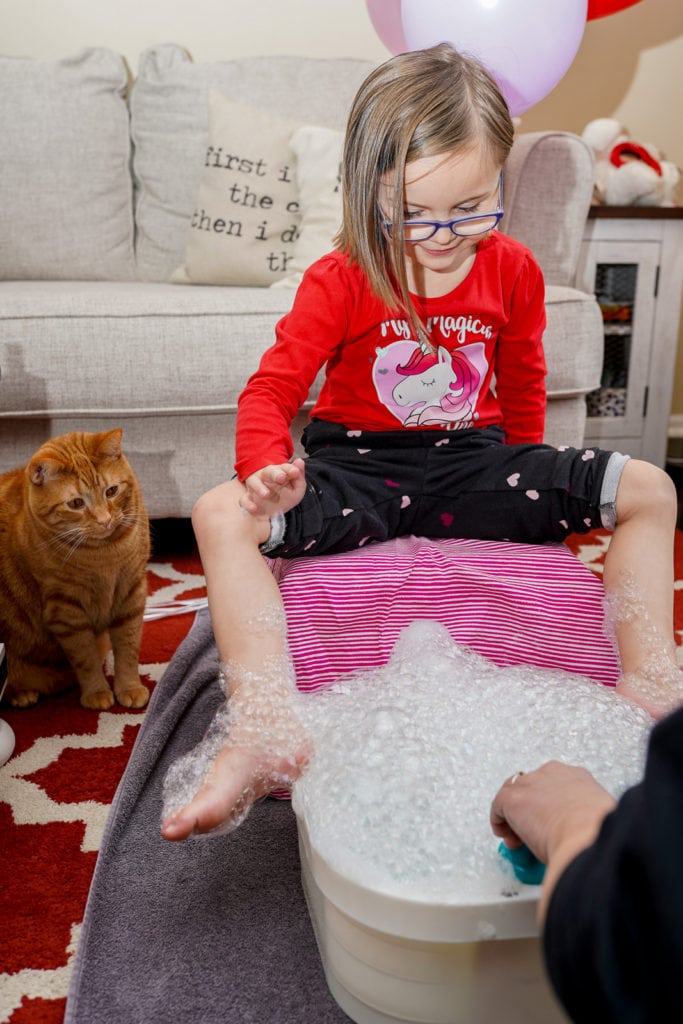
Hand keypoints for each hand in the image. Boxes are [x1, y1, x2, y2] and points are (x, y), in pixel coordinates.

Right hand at [239, 459, 306, 517]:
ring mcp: (255, 487)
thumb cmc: (285, 496)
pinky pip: (244, 499)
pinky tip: (254, 508)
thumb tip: (299, 461)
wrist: (274, 511)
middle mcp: (265, 476)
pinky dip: (247, 503)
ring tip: (266, 494)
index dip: (289, 469)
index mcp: (279, 472)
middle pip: (269, 472)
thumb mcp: (297, 488)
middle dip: (275, 474)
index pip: (284, 467)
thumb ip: (299, 477)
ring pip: (254, 483)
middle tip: (281, 478)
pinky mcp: (248, 498)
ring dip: (259, 488)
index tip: (295, 472)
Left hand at [490, 761, 615, 921]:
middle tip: (532, 833)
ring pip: (515, 794)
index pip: (555, 787)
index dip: (548, 808)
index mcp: (577, 777)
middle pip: (533, 788)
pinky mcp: (514, 797)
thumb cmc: (598, 834)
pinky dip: (499, 821)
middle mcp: (553, 773)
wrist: (588, 837)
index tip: (548, 825)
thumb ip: (583, 818)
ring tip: (518, 838)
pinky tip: (506, 836)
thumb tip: (579, 834)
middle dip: (530, 810)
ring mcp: (532, 782)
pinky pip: (498, 806)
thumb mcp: (595, 819)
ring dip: (514, 815)